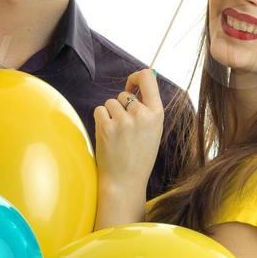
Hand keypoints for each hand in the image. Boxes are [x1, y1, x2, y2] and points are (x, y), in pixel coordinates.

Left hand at [93, 68, 163, 195]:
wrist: (125, 181)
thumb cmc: (139, 155)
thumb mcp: (153, 130)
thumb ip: (148, 107)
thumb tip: (141, 79)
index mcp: (157, 114)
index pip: (148, 78)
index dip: (136, 77)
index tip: (131, 83)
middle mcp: (141, 114)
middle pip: (125, 94)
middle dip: (122, 106)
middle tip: (125, 128)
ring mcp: (123, 120)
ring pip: (111, 102)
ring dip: (111, 114)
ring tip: (118, 134)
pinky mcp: (106, 126)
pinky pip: (99, 110)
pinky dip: (101, 120)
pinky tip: (108, 136)